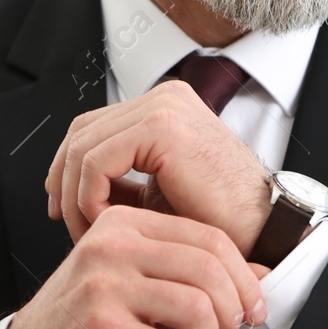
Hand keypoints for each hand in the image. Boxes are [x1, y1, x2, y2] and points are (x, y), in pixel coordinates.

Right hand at [0, 204, 267, 328]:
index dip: (243, 277)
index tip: (252, 308)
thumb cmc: (84, 322)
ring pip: (198, 308)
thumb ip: (189, 273)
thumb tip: (260, 276)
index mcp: (124, 223)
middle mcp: (112, 245)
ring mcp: (104, 285)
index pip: (208, 237)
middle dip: (231, 312)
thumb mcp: (136, 282)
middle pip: (209, 269)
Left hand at [44, 79, 272, 256]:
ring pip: (82, 147)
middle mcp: (164, 96)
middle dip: (64, 180)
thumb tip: (70, 187)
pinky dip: (88, 197)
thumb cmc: (219, 220)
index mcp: (165, 105)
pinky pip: (96, 161)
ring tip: (90, 232)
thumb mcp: (158, 193)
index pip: (93, 127)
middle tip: (64, 221)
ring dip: (75, 196)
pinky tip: (105, 224)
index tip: (63, 208)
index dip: (67, 168)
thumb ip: (121, 181)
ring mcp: (163, 106)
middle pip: (81, 131)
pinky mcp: (162, 126)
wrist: (264, 229)